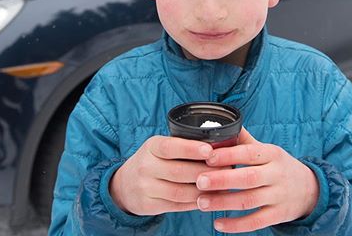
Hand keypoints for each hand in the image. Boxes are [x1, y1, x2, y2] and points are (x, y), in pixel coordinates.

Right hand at [109, 135, 226, 215]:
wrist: (124, 185)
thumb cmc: (152, 161)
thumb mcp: (159, 147)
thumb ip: (181, 146)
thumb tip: (216, 145)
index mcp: (151, 147)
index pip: (170, 147)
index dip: (190, 149)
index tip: (210, 150)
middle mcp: (145, 166)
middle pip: (179, 171)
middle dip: (205, 171)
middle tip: (227, 169)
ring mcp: (145, 188)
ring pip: (180, 192)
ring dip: (204, 190)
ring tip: (222, 186)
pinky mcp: (148, 206)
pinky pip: (177, 206)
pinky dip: (195, 202)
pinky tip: (209, 198)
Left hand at [195, 127, 318, 233]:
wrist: (310, 189)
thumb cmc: (278, 166)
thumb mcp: (266, 150)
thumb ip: (244, 141)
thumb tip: (220, 127)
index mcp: (272, 154)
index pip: (249, 153)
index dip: (228, 155)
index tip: (207, 157)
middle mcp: (276, 174)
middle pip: (248, 177)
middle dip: (222, 180)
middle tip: (200, 181)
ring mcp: (279, 196)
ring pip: (249, 201)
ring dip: (224, 203)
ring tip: (202, 203)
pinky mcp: (278, 215)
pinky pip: (256, 221)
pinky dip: (236, 225)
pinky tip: (218, 223)